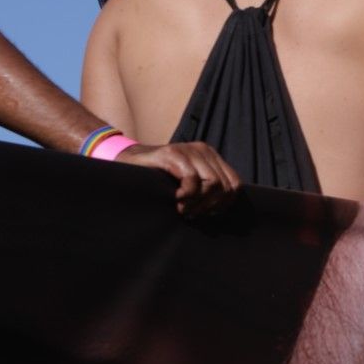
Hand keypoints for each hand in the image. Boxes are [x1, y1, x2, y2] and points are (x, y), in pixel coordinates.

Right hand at [116, 141, 241, 216]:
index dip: (224, 204)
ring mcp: (189, 149)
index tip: (206, 214)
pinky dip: (186, 195)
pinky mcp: (172, 153)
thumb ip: (205, 189)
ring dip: (198, 203)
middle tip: (191, 214)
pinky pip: (192, 179)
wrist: (128, 163)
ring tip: (183, 209)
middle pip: (225, 186)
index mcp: (211, 157)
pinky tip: (175, 199)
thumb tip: (222, 209)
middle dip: (209, 206)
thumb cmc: (158, 180)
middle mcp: (204, 150)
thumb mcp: (187, 183)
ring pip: (212, 183)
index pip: (235, 184)